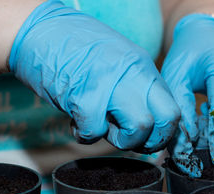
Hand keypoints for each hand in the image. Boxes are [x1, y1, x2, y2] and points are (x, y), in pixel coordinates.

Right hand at [9, 0, 179, 151]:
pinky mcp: (83, 93)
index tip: (151, 141)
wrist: (40, 31)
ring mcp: (110, 82)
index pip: (173, 109)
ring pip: (138, 129)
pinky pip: (95, 132)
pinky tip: (77, 123)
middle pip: (164, 121)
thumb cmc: (79, 51)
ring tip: (100, 126)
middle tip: (130, 140)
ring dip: (118, 140)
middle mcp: (133, 73)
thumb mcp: (120, 63)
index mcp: (144, 67)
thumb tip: (152, 125)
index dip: (164, 134)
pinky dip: (85, 135)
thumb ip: (138, 89)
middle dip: (149, 141)